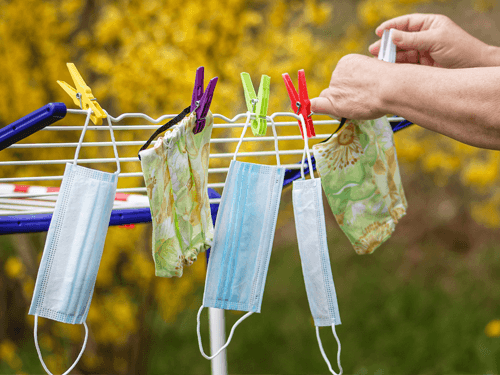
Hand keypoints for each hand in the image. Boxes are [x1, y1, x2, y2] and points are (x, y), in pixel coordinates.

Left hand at [310, 54, 389, 119]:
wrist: (391, 87)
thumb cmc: (391, 81)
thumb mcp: (375, 70)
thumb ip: (362, 77)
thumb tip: (360, 86)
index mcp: (347, 61)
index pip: (341, 77)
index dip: (349, 86)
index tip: (360, 90)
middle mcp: (337, 72)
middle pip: (335, 88)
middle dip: (343, 95)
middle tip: (362, 100)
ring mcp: (334, 86)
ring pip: (331, 98)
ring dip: (340, 103)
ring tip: (361, 104)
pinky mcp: (333, 100)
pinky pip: (317, 104)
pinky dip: (316, 107)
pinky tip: (312, 109)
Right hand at [369, 14, 496, 67]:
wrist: (474, 69)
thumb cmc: (461, 49)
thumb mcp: (436, 40)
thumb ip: (412, 38)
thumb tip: (391, 35)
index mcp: (430, 25)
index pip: (406, 23)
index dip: (391, 27)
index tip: (379, 32)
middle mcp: (425, 37)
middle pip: (400, 39)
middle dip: (386, 44)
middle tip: (373, 50)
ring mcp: (423, 53)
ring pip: (401, 54)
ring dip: (389, 57)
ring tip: (378, 62)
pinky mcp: (423, 67)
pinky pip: (406, 66)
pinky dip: (396, 67)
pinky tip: (388, 69)